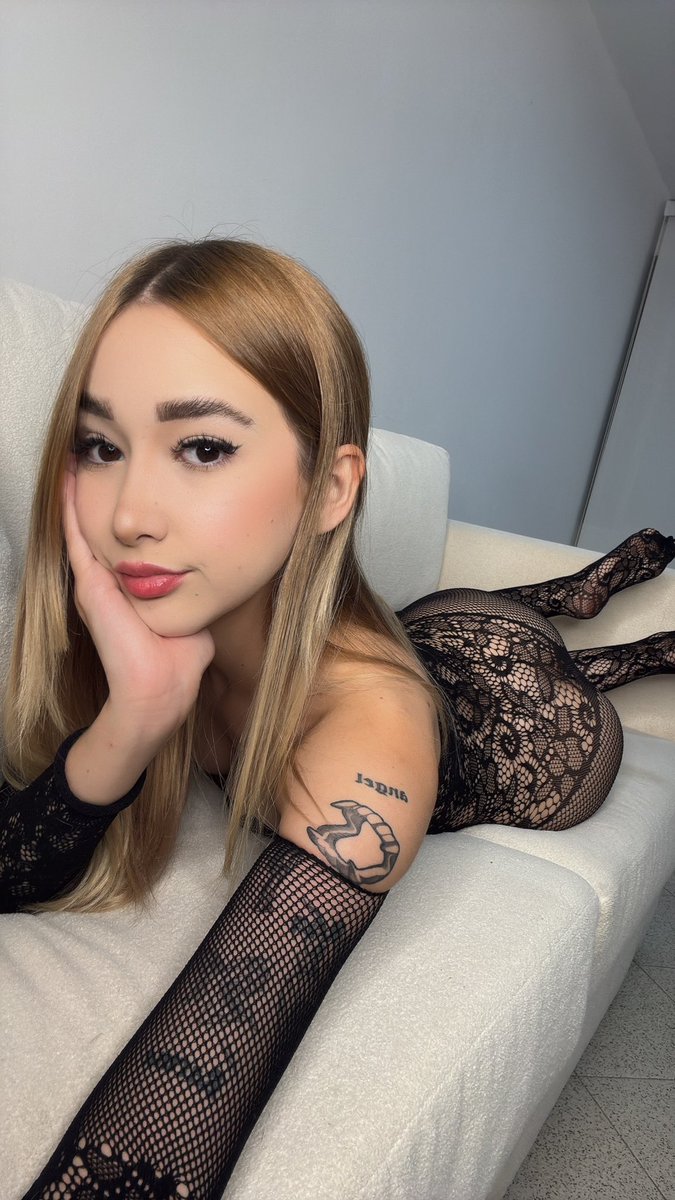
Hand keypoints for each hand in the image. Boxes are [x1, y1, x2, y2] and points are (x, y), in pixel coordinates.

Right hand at [62, 463, 214, 736]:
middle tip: (98, 448)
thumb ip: (198, 595)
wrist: (160, 689)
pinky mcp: (91, 584)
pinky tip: (68, 474)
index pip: (127, 540)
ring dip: (80, 489)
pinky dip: (70, 504)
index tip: (133, 477)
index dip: (127, 512)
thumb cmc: (181, 661)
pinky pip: (75, 535)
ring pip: (83, 523)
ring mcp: (96, 581)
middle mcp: (109, 580)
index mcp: (130, 587)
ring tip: (77, 451)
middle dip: (99, 489)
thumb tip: (214, 580)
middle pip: (102, 525)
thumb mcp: (193, 615)